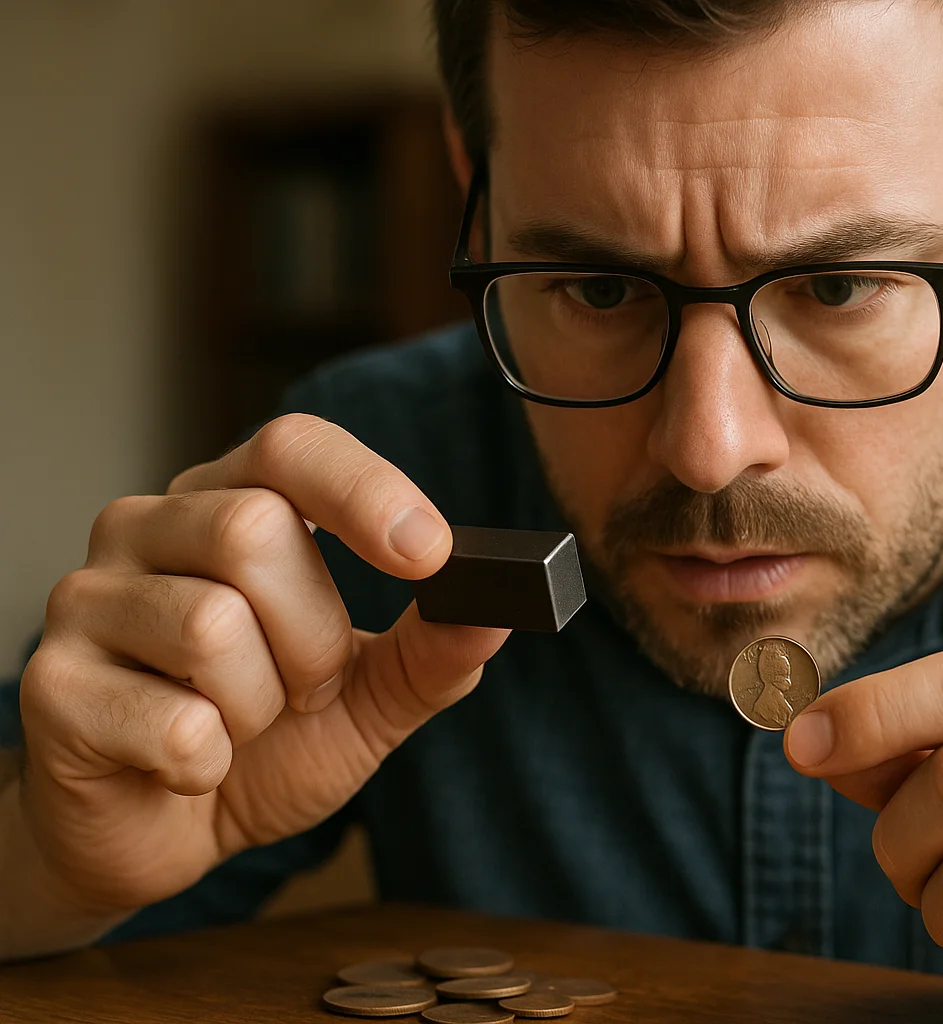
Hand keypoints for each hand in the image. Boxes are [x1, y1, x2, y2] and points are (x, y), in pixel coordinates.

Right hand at [15, 414, 508, 919]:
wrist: (166, 834)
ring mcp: (86, 599)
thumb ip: (433, 652)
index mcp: (229, 502)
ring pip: (212, 625)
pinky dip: (208, 764)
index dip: (365, 488)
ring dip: (261, 706)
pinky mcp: (51, 686)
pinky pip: (173, 723)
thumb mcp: (370, 696)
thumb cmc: (267, 743)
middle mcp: (146, 527)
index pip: (291, 445)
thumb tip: (497, 613)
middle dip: (314, 635)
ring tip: (238, 724)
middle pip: (254, 532)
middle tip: (305, 687)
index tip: (431, 553)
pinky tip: (186, 767)